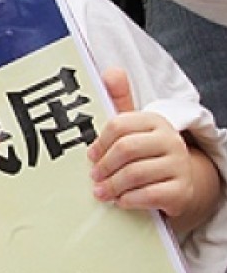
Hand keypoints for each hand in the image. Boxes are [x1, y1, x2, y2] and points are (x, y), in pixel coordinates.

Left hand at [88, 68, 196, 217]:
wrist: (179, 182)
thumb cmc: (146, 153)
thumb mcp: (133, 129)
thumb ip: (119, 102)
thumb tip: (111, 71)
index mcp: (154, 121)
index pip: (119, 125)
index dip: (99, 142)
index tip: (90, 155)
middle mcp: (170, 140)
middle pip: (126, 149)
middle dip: (104, 165)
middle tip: (93, 176)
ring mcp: (179, 165)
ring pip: (135, 174)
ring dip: (112, 185)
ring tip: (101, 191)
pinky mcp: (182, 191)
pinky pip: (149, 195)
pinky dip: (129, 199)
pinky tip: (121, 201)